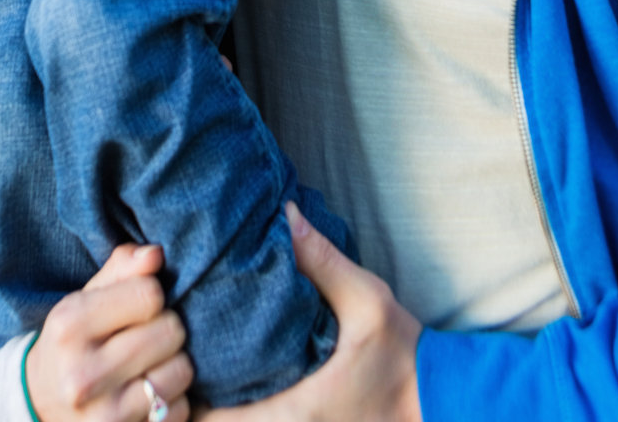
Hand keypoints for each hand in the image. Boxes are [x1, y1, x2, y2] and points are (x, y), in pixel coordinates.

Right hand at [27, 242, 192, 421]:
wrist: (42, 400)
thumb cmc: (73, 338)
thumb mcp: (84, 297)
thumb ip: (121, 268)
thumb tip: (156, 254)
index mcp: (70, 326)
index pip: (149, 294)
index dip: (153, 294)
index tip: (140, 303)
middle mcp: (83, 374)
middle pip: (170, 331)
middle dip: (167, 326)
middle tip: (149, 333)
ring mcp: (104, 414)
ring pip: (180, 371)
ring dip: (175, 362)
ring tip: (153, 361)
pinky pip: (180, 408)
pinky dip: (174, 399)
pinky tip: (151, 391)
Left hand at [196, 205, 420, 421]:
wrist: (442, 402)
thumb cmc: (404, 357)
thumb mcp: (368, 302)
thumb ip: (322, 262)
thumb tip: (284, 216)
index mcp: (296, 414)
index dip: (186, 401)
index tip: (175, 363)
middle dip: (192, 408)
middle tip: (177, 366)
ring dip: (215, 416)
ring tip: (197, 379)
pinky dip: (240, 420)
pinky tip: (233, 392)